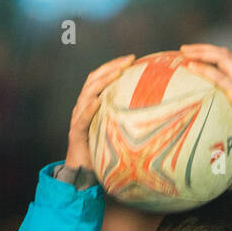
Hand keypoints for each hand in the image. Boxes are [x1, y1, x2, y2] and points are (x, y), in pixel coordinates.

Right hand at [65, 54, 137, 170]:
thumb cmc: (103, 150)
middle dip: (111, 67)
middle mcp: (83, 106)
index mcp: (92, 103)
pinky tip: (97, 102)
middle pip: (94, 79)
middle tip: (128, 60)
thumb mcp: (118, 130)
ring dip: (102, 82)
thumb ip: (128, 118)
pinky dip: (88, 109)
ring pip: (87, 94)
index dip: (114, 66)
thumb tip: (156, 112)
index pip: (101, 77)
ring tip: (116, 73)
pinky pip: (81, 119)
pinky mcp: (76, 133)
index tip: (132, 58)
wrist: (83, 171)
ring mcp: (78, 118)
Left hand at [178, 44, 231, 161]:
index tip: (195, 54)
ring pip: (222, 58)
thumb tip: (214, 111)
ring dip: (202, 53)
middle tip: (184, 49)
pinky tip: (191, 67)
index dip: (212, 53)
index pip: (230, 59)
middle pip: (225, 53)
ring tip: (184, 52)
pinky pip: (220, 78)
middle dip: (203, 48)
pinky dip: (204, 70)